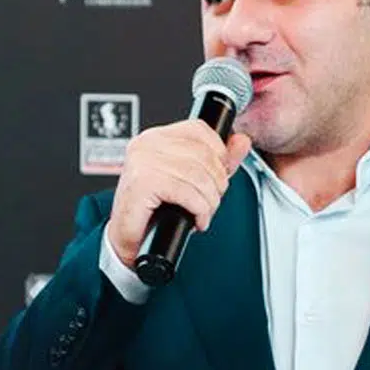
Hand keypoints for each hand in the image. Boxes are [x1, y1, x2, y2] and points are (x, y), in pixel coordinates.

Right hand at [106, 120, 251, 269]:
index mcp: (156, 138)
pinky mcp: (142, 183)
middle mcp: (146, 145)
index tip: (220, 176)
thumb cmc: (153, 211)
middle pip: (204, 154)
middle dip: (217, 184)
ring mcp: (142, 162)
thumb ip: (218, 160)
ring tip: (203, 213)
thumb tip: (241, 141)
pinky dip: (199, 210)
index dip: (219, 154)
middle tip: (211, 201)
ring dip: (209, 201)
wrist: (128, 239)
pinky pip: (187, 193)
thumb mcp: (192, 181)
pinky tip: (197, 220)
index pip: (199, 129)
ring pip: (198, 176)